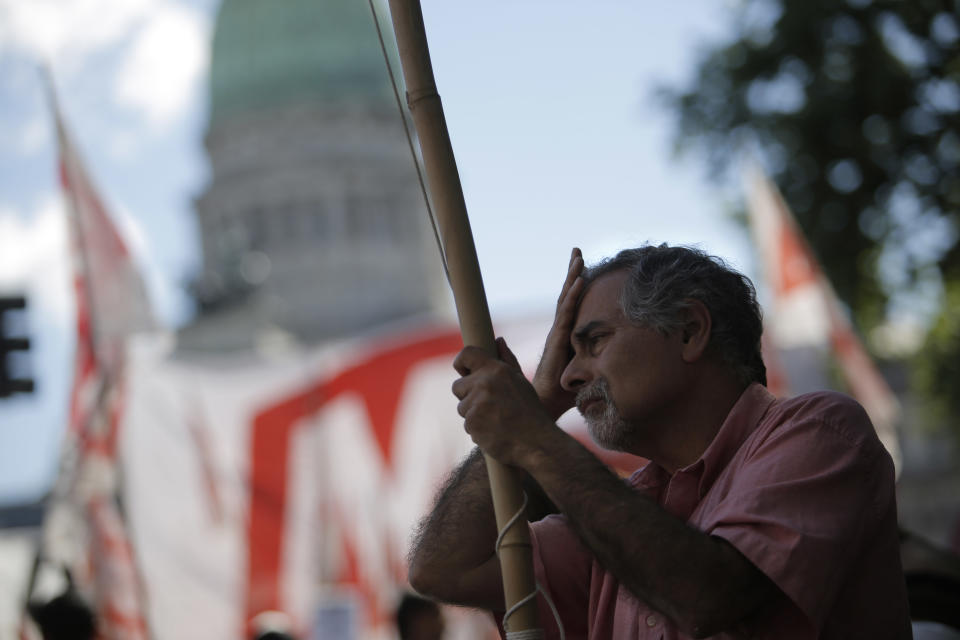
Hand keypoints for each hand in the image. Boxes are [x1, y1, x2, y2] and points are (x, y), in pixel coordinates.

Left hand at [452, 338, 556, 466]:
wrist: (537, 442)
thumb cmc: (531, 411)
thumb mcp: (521, 381)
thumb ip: (507, 360)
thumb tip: (498, 340)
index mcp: (496, 369)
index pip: (467, 354)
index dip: (460, 362)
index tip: (462, 371)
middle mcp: (484, 383)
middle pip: (458, 386)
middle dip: (468, 396)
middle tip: (489, 406)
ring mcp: (476, 403)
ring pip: (462, 407)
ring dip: (474, 414)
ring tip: (496, 420)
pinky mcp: (472, 422)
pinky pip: (467, 424)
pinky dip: (477, 429)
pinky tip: (494, 431)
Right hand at [533, 247, 583, 418]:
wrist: (549, 401)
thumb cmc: (564, 389)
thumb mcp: (583, 370)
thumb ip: (589, 359)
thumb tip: (603, 355)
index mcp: (565, 333)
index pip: (571, 304)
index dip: (576, 285)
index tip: (583, 266)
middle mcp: (560, 328)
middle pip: (567, 294)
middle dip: (573, 272)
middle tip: (578, 251)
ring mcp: (558, 330)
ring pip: (566, 298)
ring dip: (573, 277)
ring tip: (579, 257)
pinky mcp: (558, 336)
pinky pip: (567, 311)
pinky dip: (573, 294)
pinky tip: (580, 280)